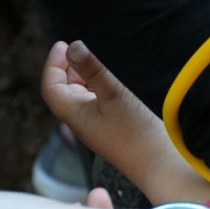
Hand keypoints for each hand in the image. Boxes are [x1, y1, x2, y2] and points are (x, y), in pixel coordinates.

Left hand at [41, 40, 209, 203]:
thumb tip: (73, 46)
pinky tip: (107, 84)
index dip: (53, 65)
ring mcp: (97, 128)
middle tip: (73, 49)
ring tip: (88, 62)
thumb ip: (92, 69)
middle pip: (63, 92)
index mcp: (75, 115)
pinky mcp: (111, 130)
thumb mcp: (114, 94)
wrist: (158, 164)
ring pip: (80, 99)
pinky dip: (94, 89)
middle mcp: (82, 123)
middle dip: (65, 69)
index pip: (51, 87)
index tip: (63, 44)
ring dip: (80, 78)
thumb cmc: (135, 131)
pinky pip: (95, 106)